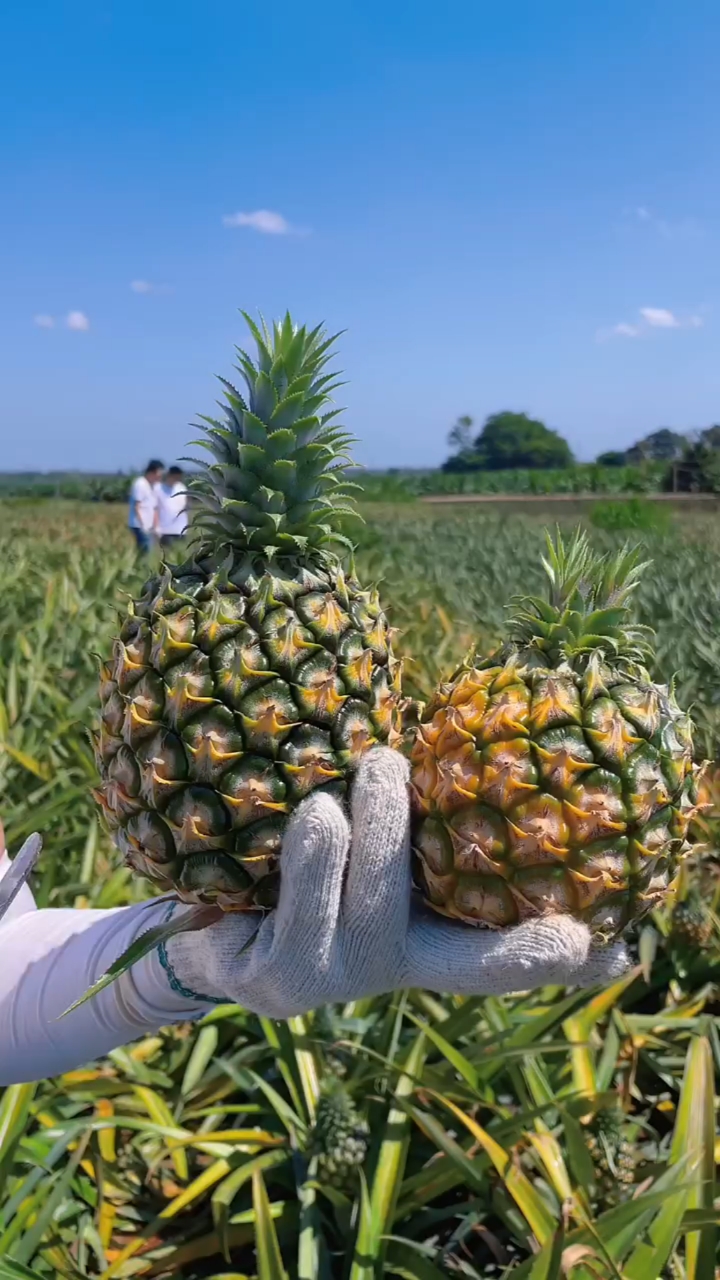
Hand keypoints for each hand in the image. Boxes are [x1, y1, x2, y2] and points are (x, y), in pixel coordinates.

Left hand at [165, 750, 629, 1016]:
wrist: (197, 918)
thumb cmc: (297, 863)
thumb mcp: (355, 841)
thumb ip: (407, 817)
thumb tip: (453, 743)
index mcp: (419, 938)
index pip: (495, 958)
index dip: (545, 953)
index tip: (597, 937)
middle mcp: (384, 968)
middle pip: (441, 940)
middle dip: (420, 846)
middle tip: (392, 759)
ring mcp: (330, 984)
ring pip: (367, 918)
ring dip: (367, 841)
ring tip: (354, 781)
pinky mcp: (272, 984)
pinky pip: (297, 924)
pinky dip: (307, 864)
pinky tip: (312, 814)